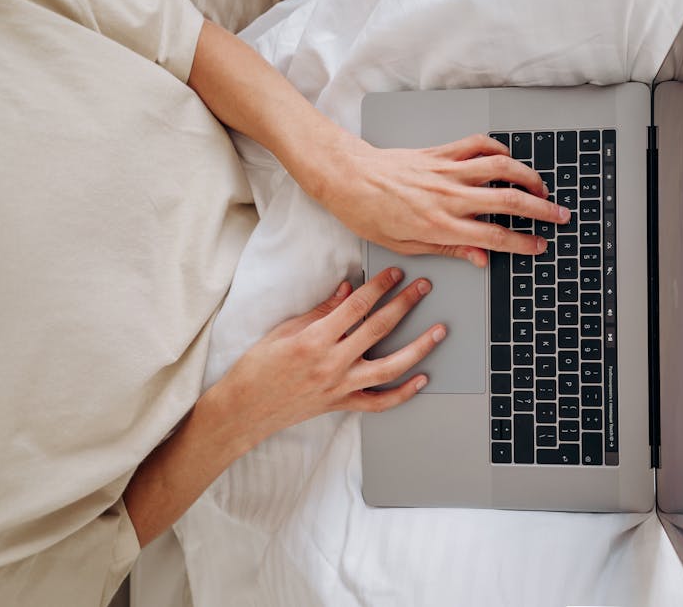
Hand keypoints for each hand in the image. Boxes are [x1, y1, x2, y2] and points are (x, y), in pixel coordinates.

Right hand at [219, 267, 443, 445]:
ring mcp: (340, 387)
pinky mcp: (341, 404)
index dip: (379, 287)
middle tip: (423, 287)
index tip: (395, 274)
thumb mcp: (285, 330)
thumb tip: (347, 290)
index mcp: (315, 340)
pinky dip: (403, 393)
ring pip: (390, 367)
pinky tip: (422, 379)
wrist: (244, 409)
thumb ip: (320, 311)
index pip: (356, 307)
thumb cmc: (258, 368)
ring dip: (418, 348)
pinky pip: (379, 402)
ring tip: (438, 331)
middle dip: (404, 304)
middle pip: (378, 329)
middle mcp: (332, 364)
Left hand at [300, 133, 571, 266]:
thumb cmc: (368, 214)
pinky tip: (508, 160)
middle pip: (508, 200)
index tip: (540, 247)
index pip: (494, 236)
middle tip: (560, 217)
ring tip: (543, 188)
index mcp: (440, 225)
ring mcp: (447, 171)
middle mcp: (448, 196)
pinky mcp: (440, 153)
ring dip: (528, 177)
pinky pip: (477, 146)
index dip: (523, 243)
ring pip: (500, 168)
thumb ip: (448, 250)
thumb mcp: (405, 246)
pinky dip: (499, 150)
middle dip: (541, 209)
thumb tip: (481, 258)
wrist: (347, 178)